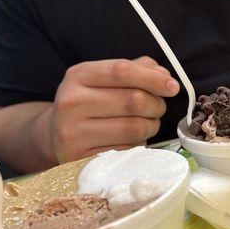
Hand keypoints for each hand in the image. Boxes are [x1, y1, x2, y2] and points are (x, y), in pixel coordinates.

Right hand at [50, 56, 179, 162]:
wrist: (56, 135)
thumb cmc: (91, 103)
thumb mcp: (105, 79)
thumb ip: (137, 70)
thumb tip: (164, 75)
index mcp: (78, 75)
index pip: (122, 71)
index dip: (153, 78)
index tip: (173, 87)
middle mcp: (71, 102)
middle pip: (133, 100)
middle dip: (156, 105)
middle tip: (157, 108)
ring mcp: (73, 133)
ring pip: (134, 128)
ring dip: (150, 126)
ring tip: (146, 123)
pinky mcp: (81, 159)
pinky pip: (128, 151)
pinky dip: (138, 144)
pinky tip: (131, 140)